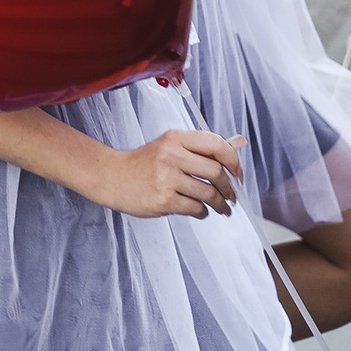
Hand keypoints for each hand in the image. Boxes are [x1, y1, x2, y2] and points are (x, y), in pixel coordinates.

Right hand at [80, 131, 241, 219]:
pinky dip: (203, 212)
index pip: (216, 144)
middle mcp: (170, 155)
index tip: (238, 174)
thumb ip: (205, 146)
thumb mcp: (173, 146)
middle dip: (229, 188)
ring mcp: (166, 179)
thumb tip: (240, 141)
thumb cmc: (144, 162)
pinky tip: (200, 211)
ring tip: (221, 207)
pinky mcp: (162, 200)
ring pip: (208, 193)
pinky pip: (195, 209)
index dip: (234, 160)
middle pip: (216, 172)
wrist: (111, 177)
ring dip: (220, 204)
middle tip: (232, 196)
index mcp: (175, 138)